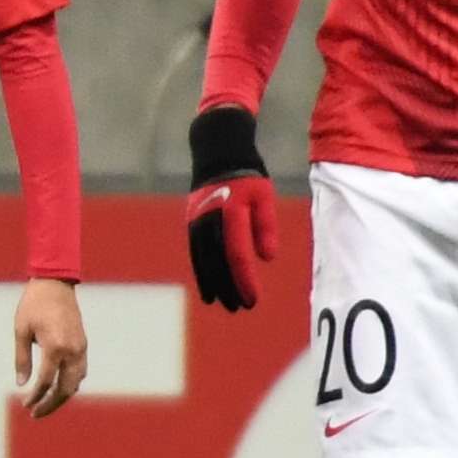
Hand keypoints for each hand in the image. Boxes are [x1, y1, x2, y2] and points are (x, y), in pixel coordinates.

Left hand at [13, 277, 87, 417]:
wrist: (55, 284)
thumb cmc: (34, 305)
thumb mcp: (21, 331)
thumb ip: (22, 359)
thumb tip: (22, 383)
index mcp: (55, 347)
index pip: (46, 382)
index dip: (35, 396)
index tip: (25, 404)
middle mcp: (72, 350)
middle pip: (66, 388)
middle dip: (51, 404)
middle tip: (35, 413)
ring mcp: (81, 348)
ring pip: (76, 382)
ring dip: (62, 396)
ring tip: (45, 404)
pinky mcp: (83, 345)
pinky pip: (80, 371)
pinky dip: (70, 383)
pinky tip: (57, 387)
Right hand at [185, 104, 275, 313]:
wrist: (217, 150)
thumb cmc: (248, 174)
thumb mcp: (264, 196)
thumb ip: (265, 226)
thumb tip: (265, 258)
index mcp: (231, 212)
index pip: (237, 254)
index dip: (245, 279)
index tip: (253, 299)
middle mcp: (210, 218)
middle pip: (217, 261)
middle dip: (228, 286)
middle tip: (240, 307)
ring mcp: (197, 219)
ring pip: (203, 258)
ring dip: (212, 282)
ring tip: (221, 302)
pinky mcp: (192, 220)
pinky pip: (196, 251)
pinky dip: (201, 270)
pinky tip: (207, 287)